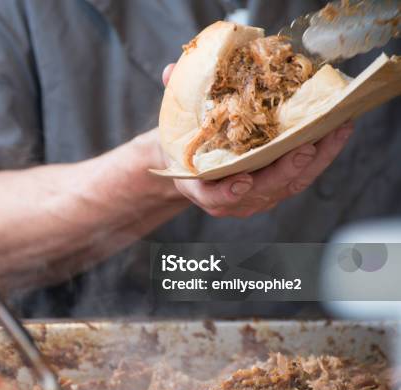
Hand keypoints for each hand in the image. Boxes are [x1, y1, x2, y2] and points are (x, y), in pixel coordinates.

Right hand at [161, 64, 353, 217]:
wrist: (195, 163)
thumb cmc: (186, 144)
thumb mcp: (174, 125)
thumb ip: (175, 100)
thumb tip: (170, 72)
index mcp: (200, 187)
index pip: (213, 197)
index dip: (227, 193)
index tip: (241, 180)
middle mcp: (230, 198)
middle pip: (261, 192)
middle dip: (284, 171)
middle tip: (303, 149)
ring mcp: (256, 197)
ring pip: (289, 186)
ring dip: (314, 162)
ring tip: (334, 132)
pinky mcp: (277, 189)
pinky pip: (302, 177)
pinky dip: (322, 156)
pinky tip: (337, 132)